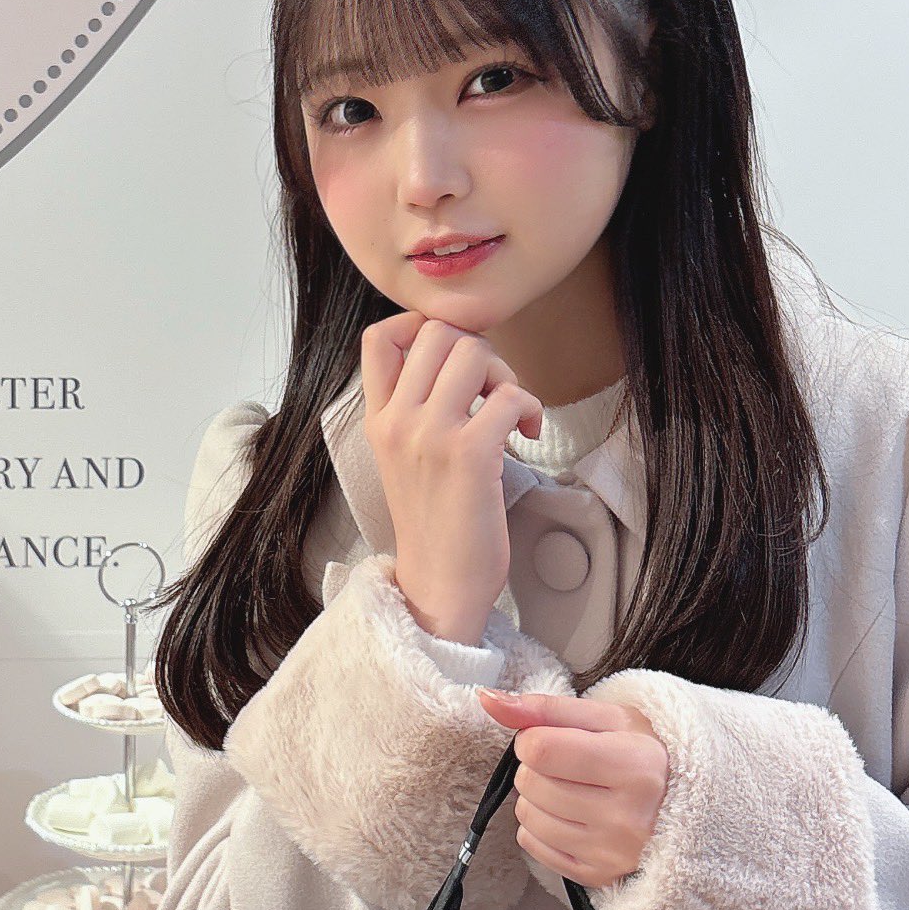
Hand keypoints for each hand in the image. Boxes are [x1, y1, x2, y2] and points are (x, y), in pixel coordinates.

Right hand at [361, 315, 541, 643]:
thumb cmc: (434, 522)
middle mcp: (397, 421)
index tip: (453, 356)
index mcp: (378, 420)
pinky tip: (528, 433)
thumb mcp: (404, 457)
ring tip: (509, 413)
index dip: (421, 325)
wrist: (439, 584)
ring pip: (474, 352)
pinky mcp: (469, 455)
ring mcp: (430, 435)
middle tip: (491, 391)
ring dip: (505, 375)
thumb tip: (457, 356)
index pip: (378, 337)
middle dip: (477, 350)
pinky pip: (510, 394)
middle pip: (436, 331)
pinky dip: (530, 408)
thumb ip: (416, 409)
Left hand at [475, 689, 668, 887]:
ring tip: (572, 788)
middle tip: (570, 765)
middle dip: (537, 767)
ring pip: (527, 815)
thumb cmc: (644, 755)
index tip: (554, 738)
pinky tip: (571, 816)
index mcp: (633, 766)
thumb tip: (487, 699)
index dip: (534, 738)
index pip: (540, 749)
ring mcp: (612, 853)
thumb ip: (545, 707)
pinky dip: (540, 826)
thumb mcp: (608, 718)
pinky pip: (533, 846)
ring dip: (536, 796)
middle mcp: (625, 817)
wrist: (688, 806)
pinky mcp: (598, 876)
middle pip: (531, 783)